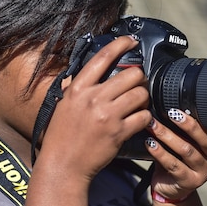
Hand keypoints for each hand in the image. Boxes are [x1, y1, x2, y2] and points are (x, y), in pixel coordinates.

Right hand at [38, 35, 151, 181]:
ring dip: (144, 97)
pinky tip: (139, 120)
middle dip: (139, 78)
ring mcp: (107, 115)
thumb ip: (74, 88)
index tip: (130, 41)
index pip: (103, 57)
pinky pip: (143, 117)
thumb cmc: (61, 136)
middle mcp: (93, 98)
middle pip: (131, 75)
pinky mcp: (119, 132)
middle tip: (137, 84)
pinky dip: (145, 117)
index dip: (120, 44)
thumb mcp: (63, 105)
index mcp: (78, 88)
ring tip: (139, 102)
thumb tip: (81, 74)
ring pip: (141, 94)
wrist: (64, 164)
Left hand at [146, 109, 206, 201]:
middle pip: (202, 139)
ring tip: (153, 126)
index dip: (194, 118)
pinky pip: (174, 165)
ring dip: (167, 136)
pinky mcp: (190, 182)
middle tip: (169, 113)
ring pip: (186, 150)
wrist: (169, 188)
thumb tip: (164, 105)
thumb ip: (178, 129)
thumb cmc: (175, 160)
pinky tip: (150, 144)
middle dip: (185, 125)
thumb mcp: (180, 142)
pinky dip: (160, 153)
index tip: (178, 108)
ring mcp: (203, 172)